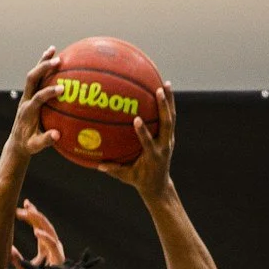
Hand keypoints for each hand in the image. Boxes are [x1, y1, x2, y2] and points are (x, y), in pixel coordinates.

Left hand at [3, 53, 61, 163]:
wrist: (17, 142)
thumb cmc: (28, 145)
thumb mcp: (35, 146)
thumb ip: (45, 141)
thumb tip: (57, 135)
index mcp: (27, 111)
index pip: (38, 98)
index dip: (49, 92)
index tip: (62, 89)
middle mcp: (25, 99)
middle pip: (31, 79)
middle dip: (43, 68)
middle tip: (58, 61)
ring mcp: (27, 95)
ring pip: (33, 74)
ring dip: (42, 62)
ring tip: (53, 49)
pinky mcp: (30, 94)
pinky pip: (37, 78)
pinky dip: (44, 67)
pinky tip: (54, 58)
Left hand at [12, 199, 64, 268]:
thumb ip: (17, 259)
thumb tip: (9, 248)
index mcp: (46, 247)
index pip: (40, 226)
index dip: (33, 215)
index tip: (24, 206)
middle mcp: (53, 247)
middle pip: (44, 225)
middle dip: (35, 214)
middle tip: (24, 205)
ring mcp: (57, 252)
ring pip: (49, 231)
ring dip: (39, 221)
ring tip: (28, 212)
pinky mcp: (59, 259)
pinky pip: (53, 246)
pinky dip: (45, 238)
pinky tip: (36, 232)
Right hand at [99, 80, 176, 200]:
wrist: (159, 185)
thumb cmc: (140, 180)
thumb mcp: (126, 177)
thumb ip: (114, 169)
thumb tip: (98, 164)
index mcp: (153, 156)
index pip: (149, 143)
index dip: (143, 132)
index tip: (136, 120)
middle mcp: (164, 146)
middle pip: (166, 124)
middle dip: (163, 108)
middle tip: (159, 91)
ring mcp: (169, 140)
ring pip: (171, 118)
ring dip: (169, 101)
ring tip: (165, 83)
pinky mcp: (169, 136)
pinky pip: (170, 118)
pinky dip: (168, 103)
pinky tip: (164, 89)